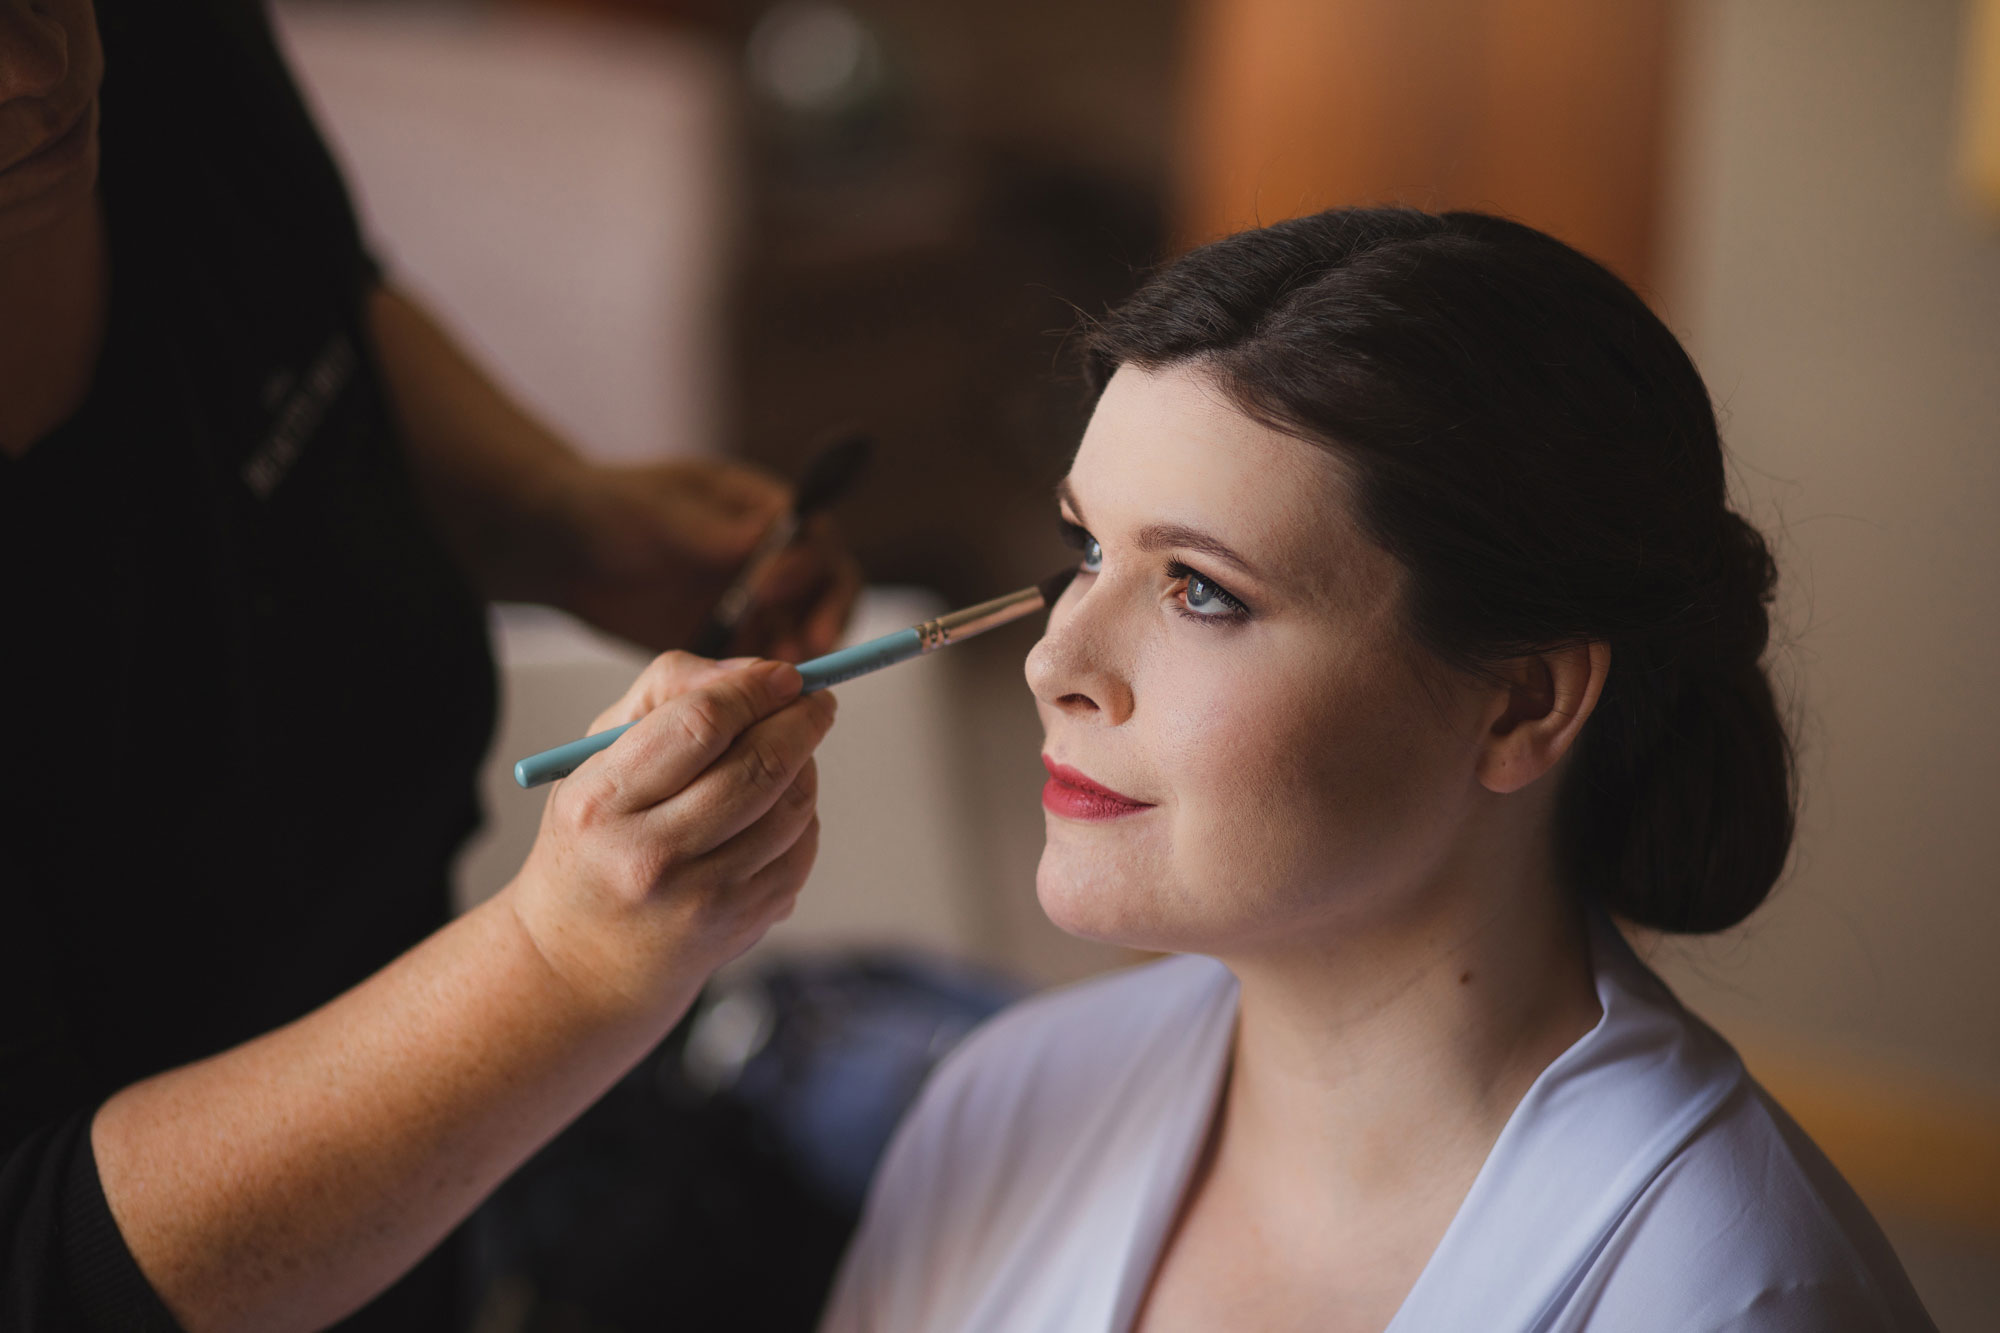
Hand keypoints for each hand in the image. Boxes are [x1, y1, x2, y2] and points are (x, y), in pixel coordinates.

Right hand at [505, 653, 837, 1022]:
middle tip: (816, 700)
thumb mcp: (595, 756)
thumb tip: (758, 672)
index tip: (784, 674)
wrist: (582, 958)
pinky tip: (778, 807)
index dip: (754, 689)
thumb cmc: (596, 835)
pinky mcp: (740, 924)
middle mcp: (649, 856)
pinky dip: (803, 816)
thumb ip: (668, 692)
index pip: (699, 726)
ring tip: (792, 750)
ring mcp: (701, 898)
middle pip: (758, 766)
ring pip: (792, 808)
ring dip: (806, 765)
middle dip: (801, 720)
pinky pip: (801, 850)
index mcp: (601, 803)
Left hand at [557, 459, 862, 659]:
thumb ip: (712, 528)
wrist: (565, 550)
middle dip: (826, 613)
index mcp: (761, 509)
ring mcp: (758, 599)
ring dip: (805, 650)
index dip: (802, 561)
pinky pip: (770, 664)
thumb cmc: (610, 508)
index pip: (811, 534)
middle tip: (811, 643)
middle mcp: (772, 555)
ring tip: (787, 675)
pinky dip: (772, 682)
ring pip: (806, 626)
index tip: (767, 587)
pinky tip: (760, 699)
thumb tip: (772, 531)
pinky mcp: (736, 641)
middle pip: (828, 584)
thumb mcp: (658, 510)